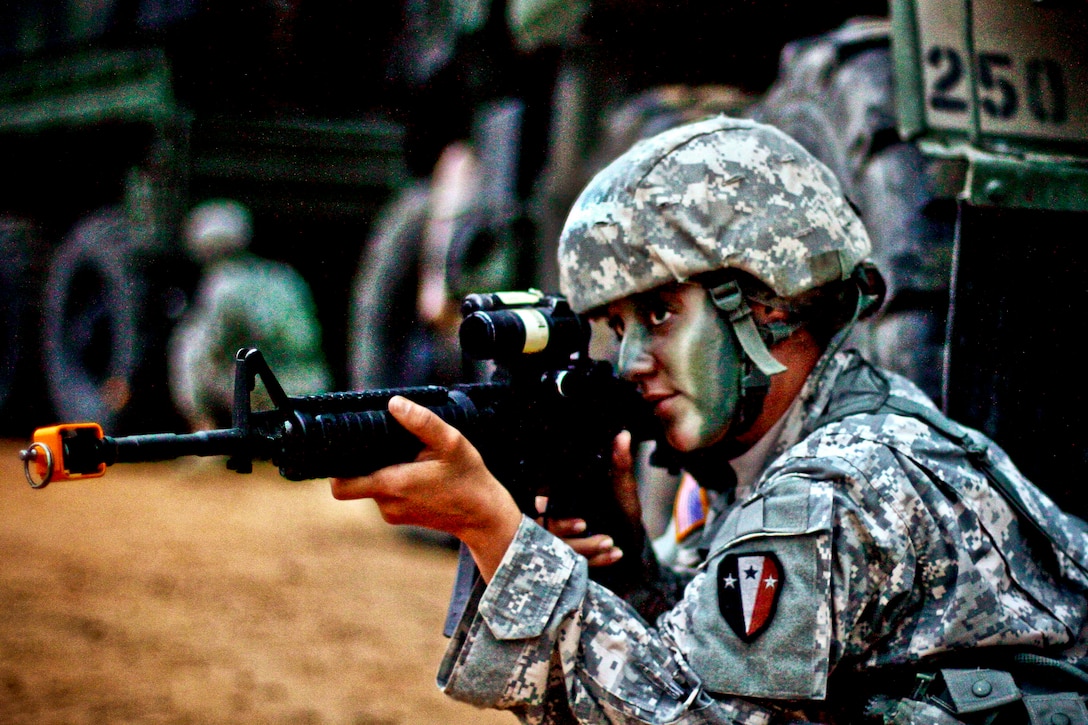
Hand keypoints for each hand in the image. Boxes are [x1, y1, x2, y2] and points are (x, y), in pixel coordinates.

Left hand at [330, 395, 521, 580]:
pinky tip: (416, 470)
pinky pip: (386, 495)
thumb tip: (394, 404)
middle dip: (364, 462)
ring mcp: (393, 514)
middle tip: (384, 443)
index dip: (336, 467)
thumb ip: (421, 421)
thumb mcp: (451, 442)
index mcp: (391, 485)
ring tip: (408, 456)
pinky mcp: (402, 517)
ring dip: (382, 470)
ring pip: (371, 486)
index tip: (347, 447)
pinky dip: (393, 481)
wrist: (484, 516)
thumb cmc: (469, 479)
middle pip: (355, 481)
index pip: (341, 485)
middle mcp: (387, 504)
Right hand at [536, 430, 642, 567]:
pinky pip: (572, 565)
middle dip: (565, 530)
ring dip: (585, 548)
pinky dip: (596, 561)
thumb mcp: (622, 488)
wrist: (633, 543)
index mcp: (559, 499)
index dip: (552, 509)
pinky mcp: (567, 562)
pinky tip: (616, 555)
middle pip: (543, 529)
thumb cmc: (622, 512)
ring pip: (557, 549)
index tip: (580, 518)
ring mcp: (558, 544)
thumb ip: (620, 464)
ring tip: (610, 543)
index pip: (541, 503)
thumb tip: (623, 434)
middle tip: (591, 529)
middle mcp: (553, 521)